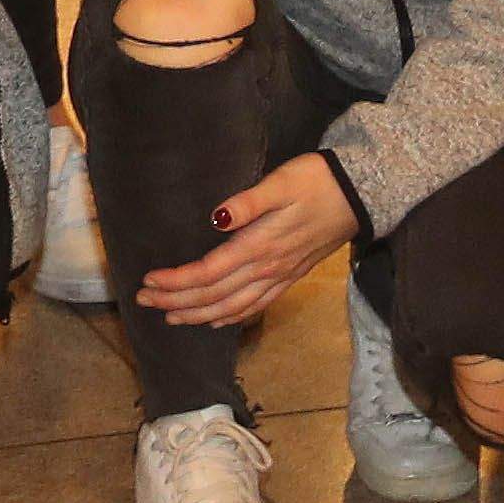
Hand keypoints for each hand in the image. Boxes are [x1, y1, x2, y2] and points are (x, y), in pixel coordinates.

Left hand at [132, 155, 358, 328]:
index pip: (207, 273)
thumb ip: (247, 203)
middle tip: (144, 302)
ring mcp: (280, 276)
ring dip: (199, 315)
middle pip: (214, 296)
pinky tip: (218, 320)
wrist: (359, 194)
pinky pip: (257, 306)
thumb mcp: (280, 183)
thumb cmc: (315, 182)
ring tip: (170, 318)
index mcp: (259, 246)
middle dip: (176, 302)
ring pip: (233, 307)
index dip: (176, 282)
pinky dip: (233, 317)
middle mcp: (267, 268)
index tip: (148, 280)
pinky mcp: (291, 276)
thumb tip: (215, 219)